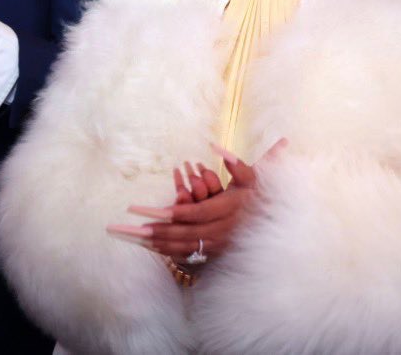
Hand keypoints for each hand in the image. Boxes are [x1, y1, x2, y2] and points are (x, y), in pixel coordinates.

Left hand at [109, 139, 287, 263]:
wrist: (275, 225)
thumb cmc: (259, 194)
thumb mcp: (253, 176)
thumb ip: (236, 162)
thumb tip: (216, 146)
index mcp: (228, 209)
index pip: (192, 213)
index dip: (166, 213)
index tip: (141, 209)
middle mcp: (222, 230)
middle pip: (181, 234)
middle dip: (152, 232)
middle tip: (125, 229)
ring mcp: (218, 244)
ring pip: (182, 247)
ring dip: (154, 244)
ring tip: (130, 237)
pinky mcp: (214, 252)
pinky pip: (187, 254)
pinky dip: (166, 251)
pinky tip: (148, 245)